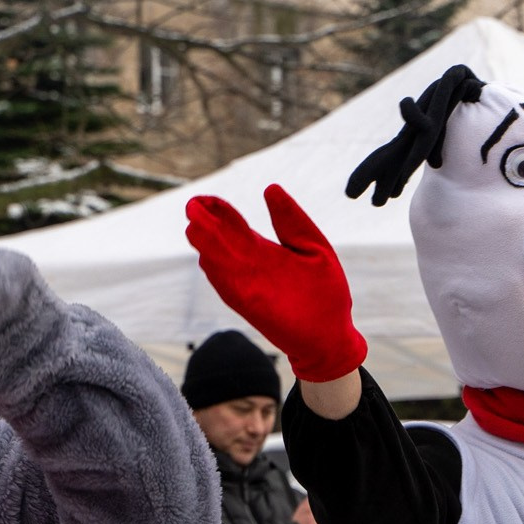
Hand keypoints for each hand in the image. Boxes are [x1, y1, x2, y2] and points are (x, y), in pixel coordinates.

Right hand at [184, 187, 367, 382]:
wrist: (331, 335)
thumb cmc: (325, 292)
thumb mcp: (313, 247)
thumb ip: (291, 221)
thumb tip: (270, 188)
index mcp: (264, 250)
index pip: (233, 225)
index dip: (217, 211)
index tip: (202, 199)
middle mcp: (252, 267)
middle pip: (222, 242)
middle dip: (206, 226)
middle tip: (192, 208)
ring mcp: (250, 287)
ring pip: (221, 264)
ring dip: (208, 248)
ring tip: (195, 228)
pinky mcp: (253, 307)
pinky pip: (230, 289)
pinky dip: (219, 276)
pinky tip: (207, 259)